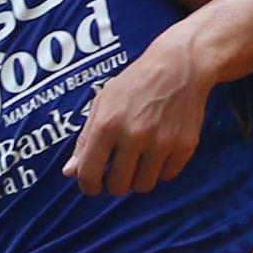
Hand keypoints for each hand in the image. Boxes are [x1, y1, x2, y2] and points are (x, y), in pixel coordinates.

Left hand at [64, 33, 210, 195]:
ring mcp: (161, 142)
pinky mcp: (184, 146)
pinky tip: (159, 152)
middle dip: (115, 184)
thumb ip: (85, 140)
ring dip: (139, 179)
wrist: (180, 65)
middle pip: (118, 186)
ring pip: (144, 186)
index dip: (89, 186)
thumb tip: (69, 172)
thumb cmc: (136, 83)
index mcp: (107, 124)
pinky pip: (167, 176)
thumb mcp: (103, 103)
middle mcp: (133, 135)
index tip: (94, 186)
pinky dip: (161, 170)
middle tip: (119, 172)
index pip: (89, 174)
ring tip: (140, 161)